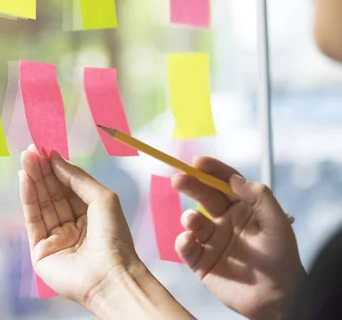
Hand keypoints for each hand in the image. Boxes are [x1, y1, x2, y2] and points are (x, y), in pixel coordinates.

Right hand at [19, 147, 191, 318]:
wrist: (110, 276)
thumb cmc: (114, 237)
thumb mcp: (102, 198)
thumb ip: (77, 178)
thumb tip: (55, 158)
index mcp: (89, 215)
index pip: (67, 187)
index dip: (56, 168)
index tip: (44, 149)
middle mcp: (71, 225)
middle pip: (52, 193)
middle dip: (41, 171)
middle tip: (30, 151)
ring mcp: (55, 238)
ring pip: (41, 204)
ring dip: (32, 180)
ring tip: (25, 160)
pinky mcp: (40, 250)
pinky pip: (33, 219)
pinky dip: (28, 198)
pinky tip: (25, 179)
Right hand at [173, 157, 306, 319]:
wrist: (278, 298)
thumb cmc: (281, 259)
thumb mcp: (277, 223)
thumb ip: (259, 197)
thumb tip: (235, 179)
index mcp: (243, 208)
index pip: (224, 183)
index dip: (212, 171)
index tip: (198, 162)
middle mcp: (224, 221)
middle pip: (203, 197)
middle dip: (190, 185)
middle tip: (178, 178)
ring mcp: (211, 241)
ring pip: (192, 221)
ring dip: (188, 217)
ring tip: (193, 221)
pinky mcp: (201, 261)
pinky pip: (186, 247)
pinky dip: (183, 241)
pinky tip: (189, 240)